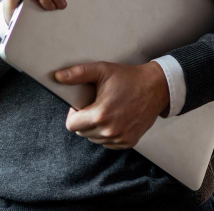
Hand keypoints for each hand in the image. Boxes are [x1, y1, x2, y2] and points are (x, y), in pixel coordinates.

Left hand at [55, 61, 169, 149]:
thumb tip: (58, 77)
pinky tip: (116, 118)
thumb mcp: (102, 70)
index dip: (74, 113)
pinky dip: (108, 133)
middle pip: (82, 132)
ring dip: (96, 127)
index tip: (82, 104)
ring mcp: (120, 139)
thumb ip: (78, 74)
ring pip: (94, 138)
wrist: (156, 88)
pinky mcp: (129, 142)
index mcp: (100, 115)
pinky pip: (108, 143)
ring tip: (107, 110)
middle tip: (96, 104)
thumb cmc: (128, 78)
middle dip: (84, 120)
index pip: (71, 125)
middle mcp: (110, 131)